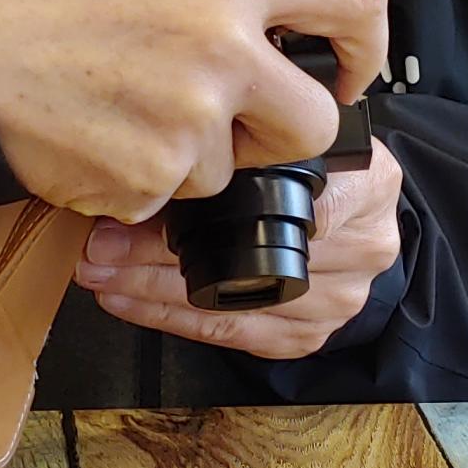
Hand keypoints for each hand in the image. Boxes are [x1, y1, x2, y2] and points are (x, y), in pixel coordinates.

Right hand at [0, 0, 388, 222]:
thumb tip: (279, 37)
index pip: (356, 0)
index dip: (364, 46)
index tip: (344, 70)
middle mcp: (224, 45)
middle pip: (311, 122)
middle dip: (278, 136)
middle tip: (228, 123)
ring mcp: (188, 120)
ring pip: (228, 171)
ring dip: (187, 160)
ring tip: (117, 112)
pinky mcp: (146, 180)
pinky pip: (166, 199)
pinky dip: (133, 184)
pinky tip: (89, 140)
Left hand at [73, 140, 405, 359]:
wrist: (353, 202)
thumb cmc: (314, 164)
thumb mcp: (292, 131)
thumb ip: (246, 138)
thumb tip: (150, 143)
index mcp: (369, 183)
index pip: (275, 206)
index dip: (195, 212)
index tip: (138, 199)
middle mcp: (365, 246)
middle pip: (246, 260)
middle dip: (156, 254)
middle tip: (98, 244)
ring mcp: (342, 299)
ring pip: (230, 304)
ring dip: (153, 291)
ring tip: (101, 271)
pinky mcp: (311, 335)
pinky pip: (230, 334)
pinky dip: (172, 318)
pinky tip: (130, 299)